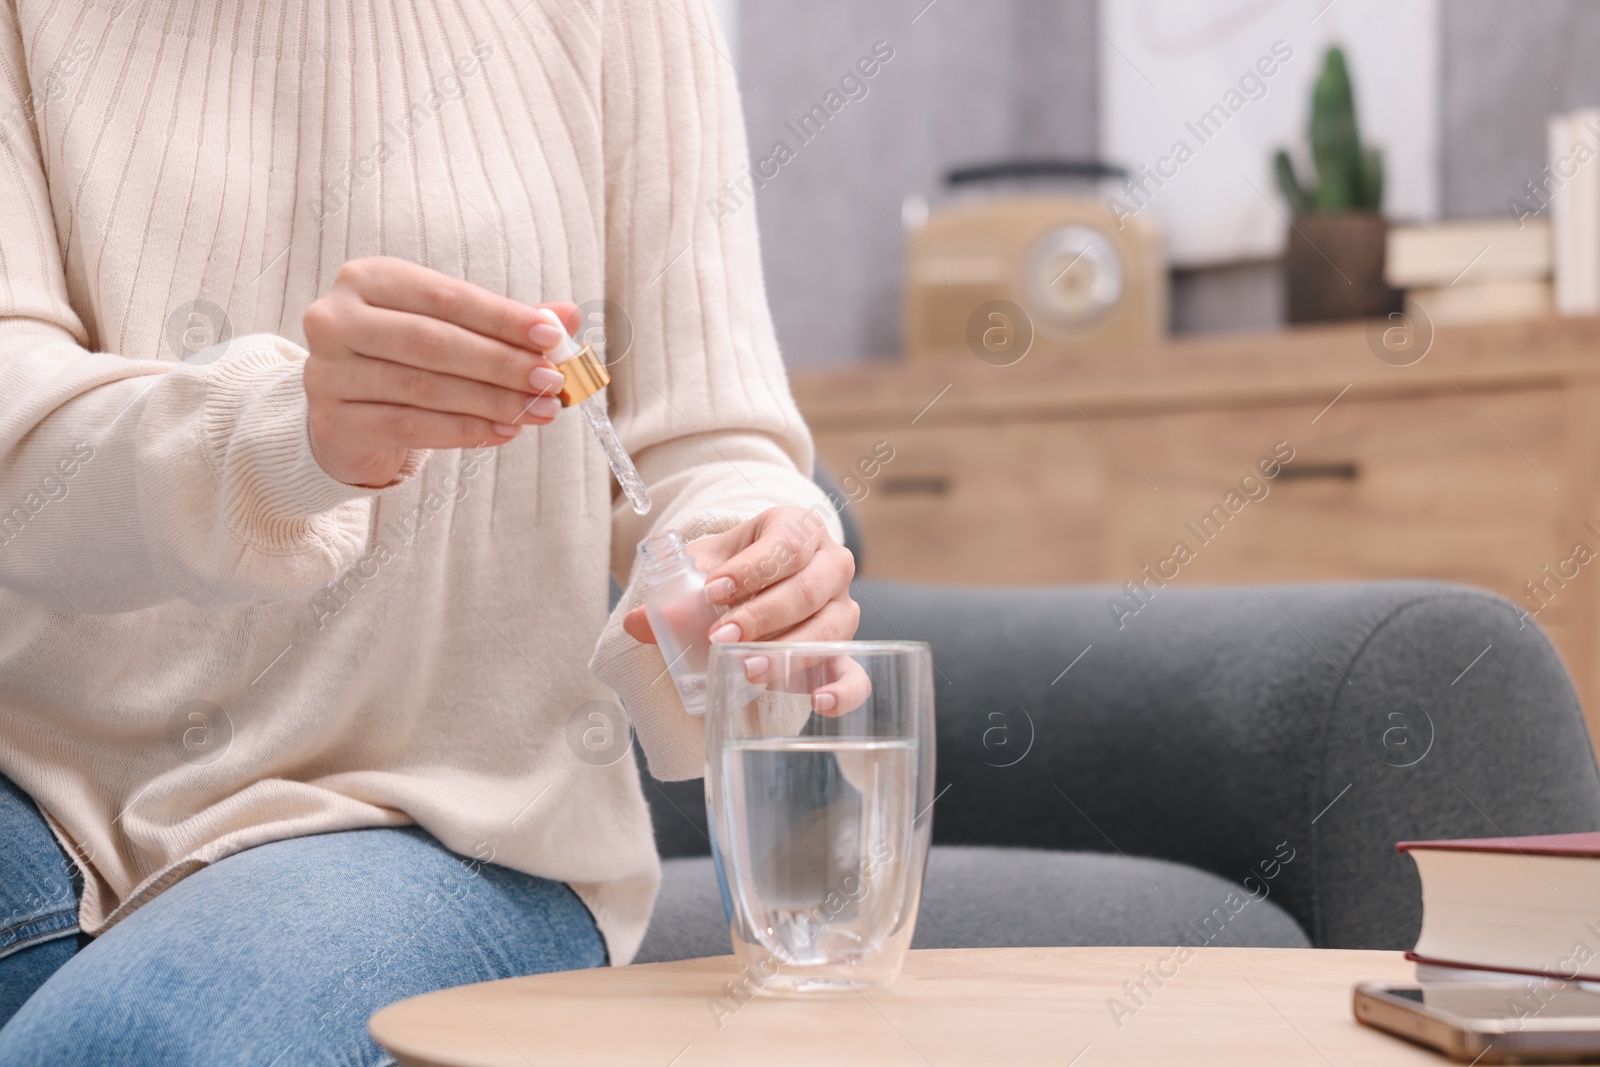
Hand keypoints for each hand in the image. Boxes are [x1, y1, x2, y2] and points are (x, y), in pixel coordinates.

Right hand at [302, 256, 580, 486]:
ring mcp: (328, 372)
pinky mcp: (335, 422)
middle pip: (435, 342)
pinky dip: (467, 431)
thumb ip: (504, 321)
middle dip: (502, 363)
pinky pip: (413, 426)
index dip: (503, 317)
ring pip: (427, 388)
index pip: (447, 297)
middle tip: (553, 380)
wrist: (345, 415)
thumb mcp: (452, 329)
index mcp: (368, 279)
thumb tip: (569, 315)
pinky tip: (505, 431)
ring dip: (494, 401)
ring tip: (541, 410)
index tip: (552, 336)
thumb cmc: (404, 361)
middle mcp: (336, 319)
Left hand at [623, 506, 870, 714]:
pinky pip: (856, 673)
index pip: (786, 545)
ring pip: (830, 630)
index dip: (751, 570)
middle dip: (763, 615)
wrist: (764, 578)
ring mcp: (845, 609)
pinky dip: (844, 691)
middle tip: (721, 636)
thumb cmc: (736, 567)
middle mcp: (833, 565)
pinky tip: (819, 704)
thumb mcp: (707, 565)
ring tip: (746, 669)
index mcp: (801, 530)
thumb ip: (674, 591)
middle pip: (809, 589)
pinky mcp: (848, 651)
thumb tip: (636, 623)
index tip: (712, 591)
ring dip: (788, 652)